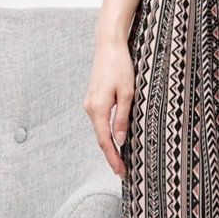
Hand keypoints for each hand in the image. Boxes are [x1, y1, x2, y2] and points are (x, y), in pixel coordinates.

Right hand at [84, 32, 134, 178]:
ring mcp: (89, 104)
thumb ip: (123, 118)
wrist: (108, 44)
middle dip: (112, 157)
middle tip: (123, 173)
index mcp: (98, 108)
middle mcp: (90, 108)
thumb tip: (120, 141)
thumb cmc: (120, 66)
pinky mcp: (93, 100)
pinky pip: (100, 122)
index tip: (121, 173)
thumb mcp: (128, 93)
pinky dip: (107, 134)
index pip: (105, 141)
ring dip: (110, 147)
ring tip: (121, 161)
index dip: (113, 159)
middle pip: (101, 139)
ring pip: (100, 131)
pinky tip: (115, 142)